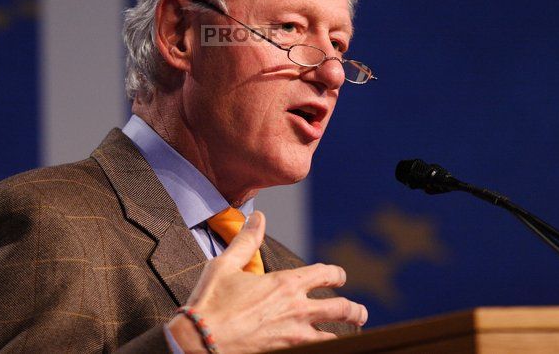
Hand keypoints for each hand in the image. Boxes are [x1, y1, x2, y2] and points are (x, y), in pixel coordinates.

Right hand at [167, 211, 367, 352]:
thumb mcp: (225, 265)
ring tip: (351, 333)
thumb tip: (258, 217)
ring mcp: (295, 337)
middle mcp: (297, 310)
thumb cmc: (210, 303)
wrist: (198, 342)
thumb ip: (246, 241)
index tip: (340, 277)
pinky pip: (319, 352)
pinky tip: (327, 347)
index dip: (336, 274)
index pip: (324, 274)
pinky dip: (326, 348)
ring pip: (334, 336)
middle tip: (359, 312)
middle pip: (341, 309)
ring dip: (345, 333)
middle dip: (354, 310)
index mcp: (285, 284)